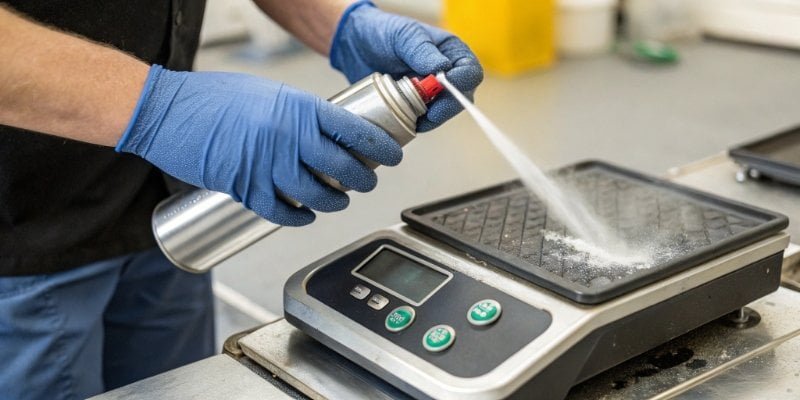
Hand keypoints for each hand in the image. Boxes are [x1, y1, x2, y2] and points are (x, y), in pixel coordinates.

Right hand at [117, 65, 401, 225]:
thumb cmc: (214, 98)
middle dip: (363, 179)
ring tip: (340, 200)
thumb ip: (300, 115)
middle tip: (367, 181)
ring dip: (335, 202)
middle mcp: (288, 138)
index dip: (379, 147)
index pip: (354, 130)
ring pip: (318, 194)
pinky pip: (284, 213)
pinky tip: (306, 215)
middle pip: (343, 167)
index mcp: (298, 108)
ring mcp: (267, 166)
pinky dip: (299, 218)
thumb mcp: (268, 94)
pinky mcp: (246, 189)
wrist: (167, 110)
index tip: (392, 156)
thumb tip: (329, 134)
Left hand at [330, 1, 482, 131]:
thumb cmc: (382, 32)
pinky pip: (425, 120)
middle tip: (429, 112)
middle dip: (446, 107)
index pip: (470, 72)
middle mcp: (447, 72)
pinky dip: (417, 123)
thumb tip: (442, 69)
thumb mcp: (403, 36)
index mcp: (451, 51)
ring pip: (444, 112)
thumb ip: (421, 50)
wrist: (356, 45)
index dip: (461, 84)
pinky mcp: (416, 104)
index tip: (442, 90)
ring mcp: (432, 90)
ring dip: (431, 118)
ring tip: (412, 114)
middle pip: (461, 97)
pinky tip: (404, 119)